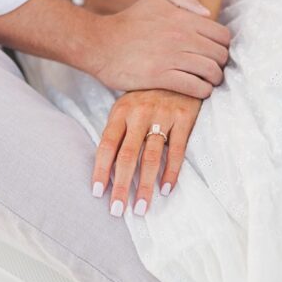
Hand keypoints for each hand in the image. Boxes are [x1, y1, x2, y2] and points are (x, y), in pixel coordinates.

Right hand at [87, 0, 230, 98]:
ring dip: (213, 80)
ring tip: (205, 82)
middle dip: (219, 64)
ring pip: (211, 72)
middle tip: (210, 70)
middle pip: (220, 55)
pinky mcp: (161, 76)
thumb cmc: (127, 23)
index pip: (223, 36)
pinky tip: (197, 90)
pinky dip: (202, 91)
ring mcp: (172, 57)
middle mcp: (181, 37)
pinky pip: (196, 87)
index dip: (222, 46)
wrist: (99, 43)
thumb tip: (207, 13)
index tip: (213, 53)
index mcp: (183, 19)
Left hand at [92, 89, 201, 215]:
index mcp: (120, 112)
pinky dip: (171, 172)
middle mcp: (139, 114)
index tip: (97, 192)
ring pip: (151, 157)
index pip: (106, 146)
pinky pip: (177, 151)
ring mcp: (162, 116)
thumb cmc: (146, 96)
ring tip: (141, 207)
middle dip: (120, 185)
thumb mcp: (126, 107)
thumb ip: (118, 132)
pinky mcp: (184, 118)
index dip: (101, 170)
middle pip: (127, 156)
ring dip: (145, 185)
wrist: (178, 70)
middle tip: (117, 210)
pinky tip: (165, 190)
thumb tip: (105, 168)